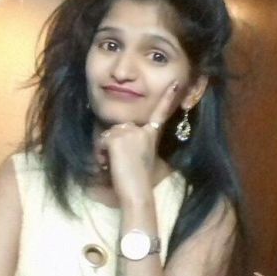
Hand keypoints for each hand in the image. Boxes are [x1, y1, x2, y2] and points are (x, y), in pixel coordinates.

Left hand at [96, 81, 178, 203]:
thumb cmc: (138, 182)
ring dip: (106, 151)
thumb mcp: (140, 158)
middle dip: (113, 144)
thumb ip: (133, 144)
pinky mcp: (117, 138)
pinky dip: (101, 155)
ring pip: (108, 135)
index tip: (175, 83)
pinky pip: (101, 142)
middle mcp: (142, 130)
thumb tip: (115, 138)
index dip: (167, 97)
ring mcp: (130, 132)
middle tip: (122, 164)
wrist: (137, 192)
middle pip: (119, 128)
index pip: (160, 113)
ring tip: (117, 165)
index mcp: (151, 135)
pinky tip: (111, 164)